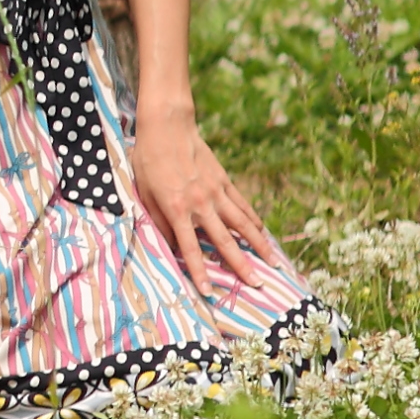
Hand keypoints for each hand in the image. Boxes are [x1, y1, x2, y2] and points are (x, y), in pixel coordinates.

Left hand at [128, 115, 278, 299]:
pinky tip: (263, 234)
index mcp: (176, 208)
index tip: (208, 291)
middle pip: (224, 241)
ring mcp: (216, 192)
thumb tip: (170, 244)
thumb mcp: (144, 191)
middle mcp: (200, 203)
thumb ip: (157, 219)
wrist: (168, 126)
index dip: (199, 271)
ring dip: (259, 245)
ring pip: (242, 224)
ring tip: (275, 264)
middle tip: (257, 285)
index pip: (189, 247)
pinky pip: (242, 205)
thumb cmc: (149, 158)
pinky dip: (254, 221)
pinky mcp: (224, 181)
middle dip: (241, 265)